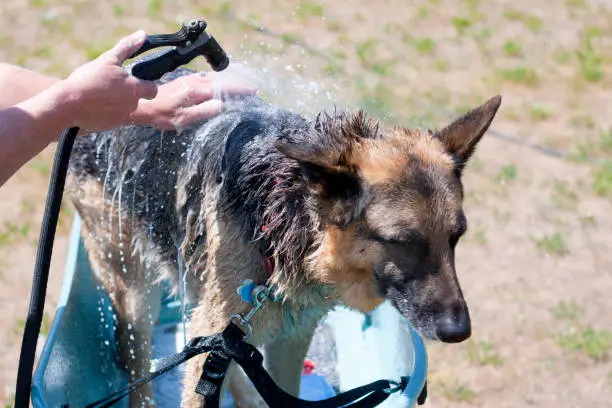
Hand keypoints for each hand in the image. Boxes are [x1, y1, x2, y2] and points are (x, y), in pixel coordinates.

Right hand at [57, 30, 157, 131]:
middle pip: (136, 98)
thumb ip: (127, 48)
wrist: (68, 104)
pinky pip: (111, 117)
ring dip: (115, 101)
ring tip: (98, 93)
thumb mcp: (108, 59)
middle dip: (127, 92)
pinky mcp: (109, 126)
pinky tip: (92, 104)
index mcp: (135, 89)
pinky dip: (104, 111)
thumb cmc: (89, 80)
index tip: (137, 80)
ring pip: (123, 108)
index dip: (147, 84)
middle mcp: (132, 105)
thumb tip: (142, 34)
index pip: (153, 89)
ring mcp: (121, 117)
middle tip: (110, 85)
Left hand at [130, 73, 257, 129]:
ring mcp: (191, 80)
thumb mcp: (183, 119)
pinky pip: (209, 79)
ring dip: (230, 82)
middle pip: (223, 81)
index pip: (225, 88)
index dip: (240, 89)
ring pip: (216, 79)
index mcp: (197, 91)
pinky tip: (223, 85)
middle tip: (253, 88)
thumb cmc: (162, 115)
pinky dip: (220, 81)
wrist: (142, 104)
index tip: (253, 90)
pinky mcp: (187, 81)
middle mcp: (195, 82)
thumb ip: (203, 111)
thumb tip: (222, 105)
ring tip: (243, 87)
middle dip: (239, 84)